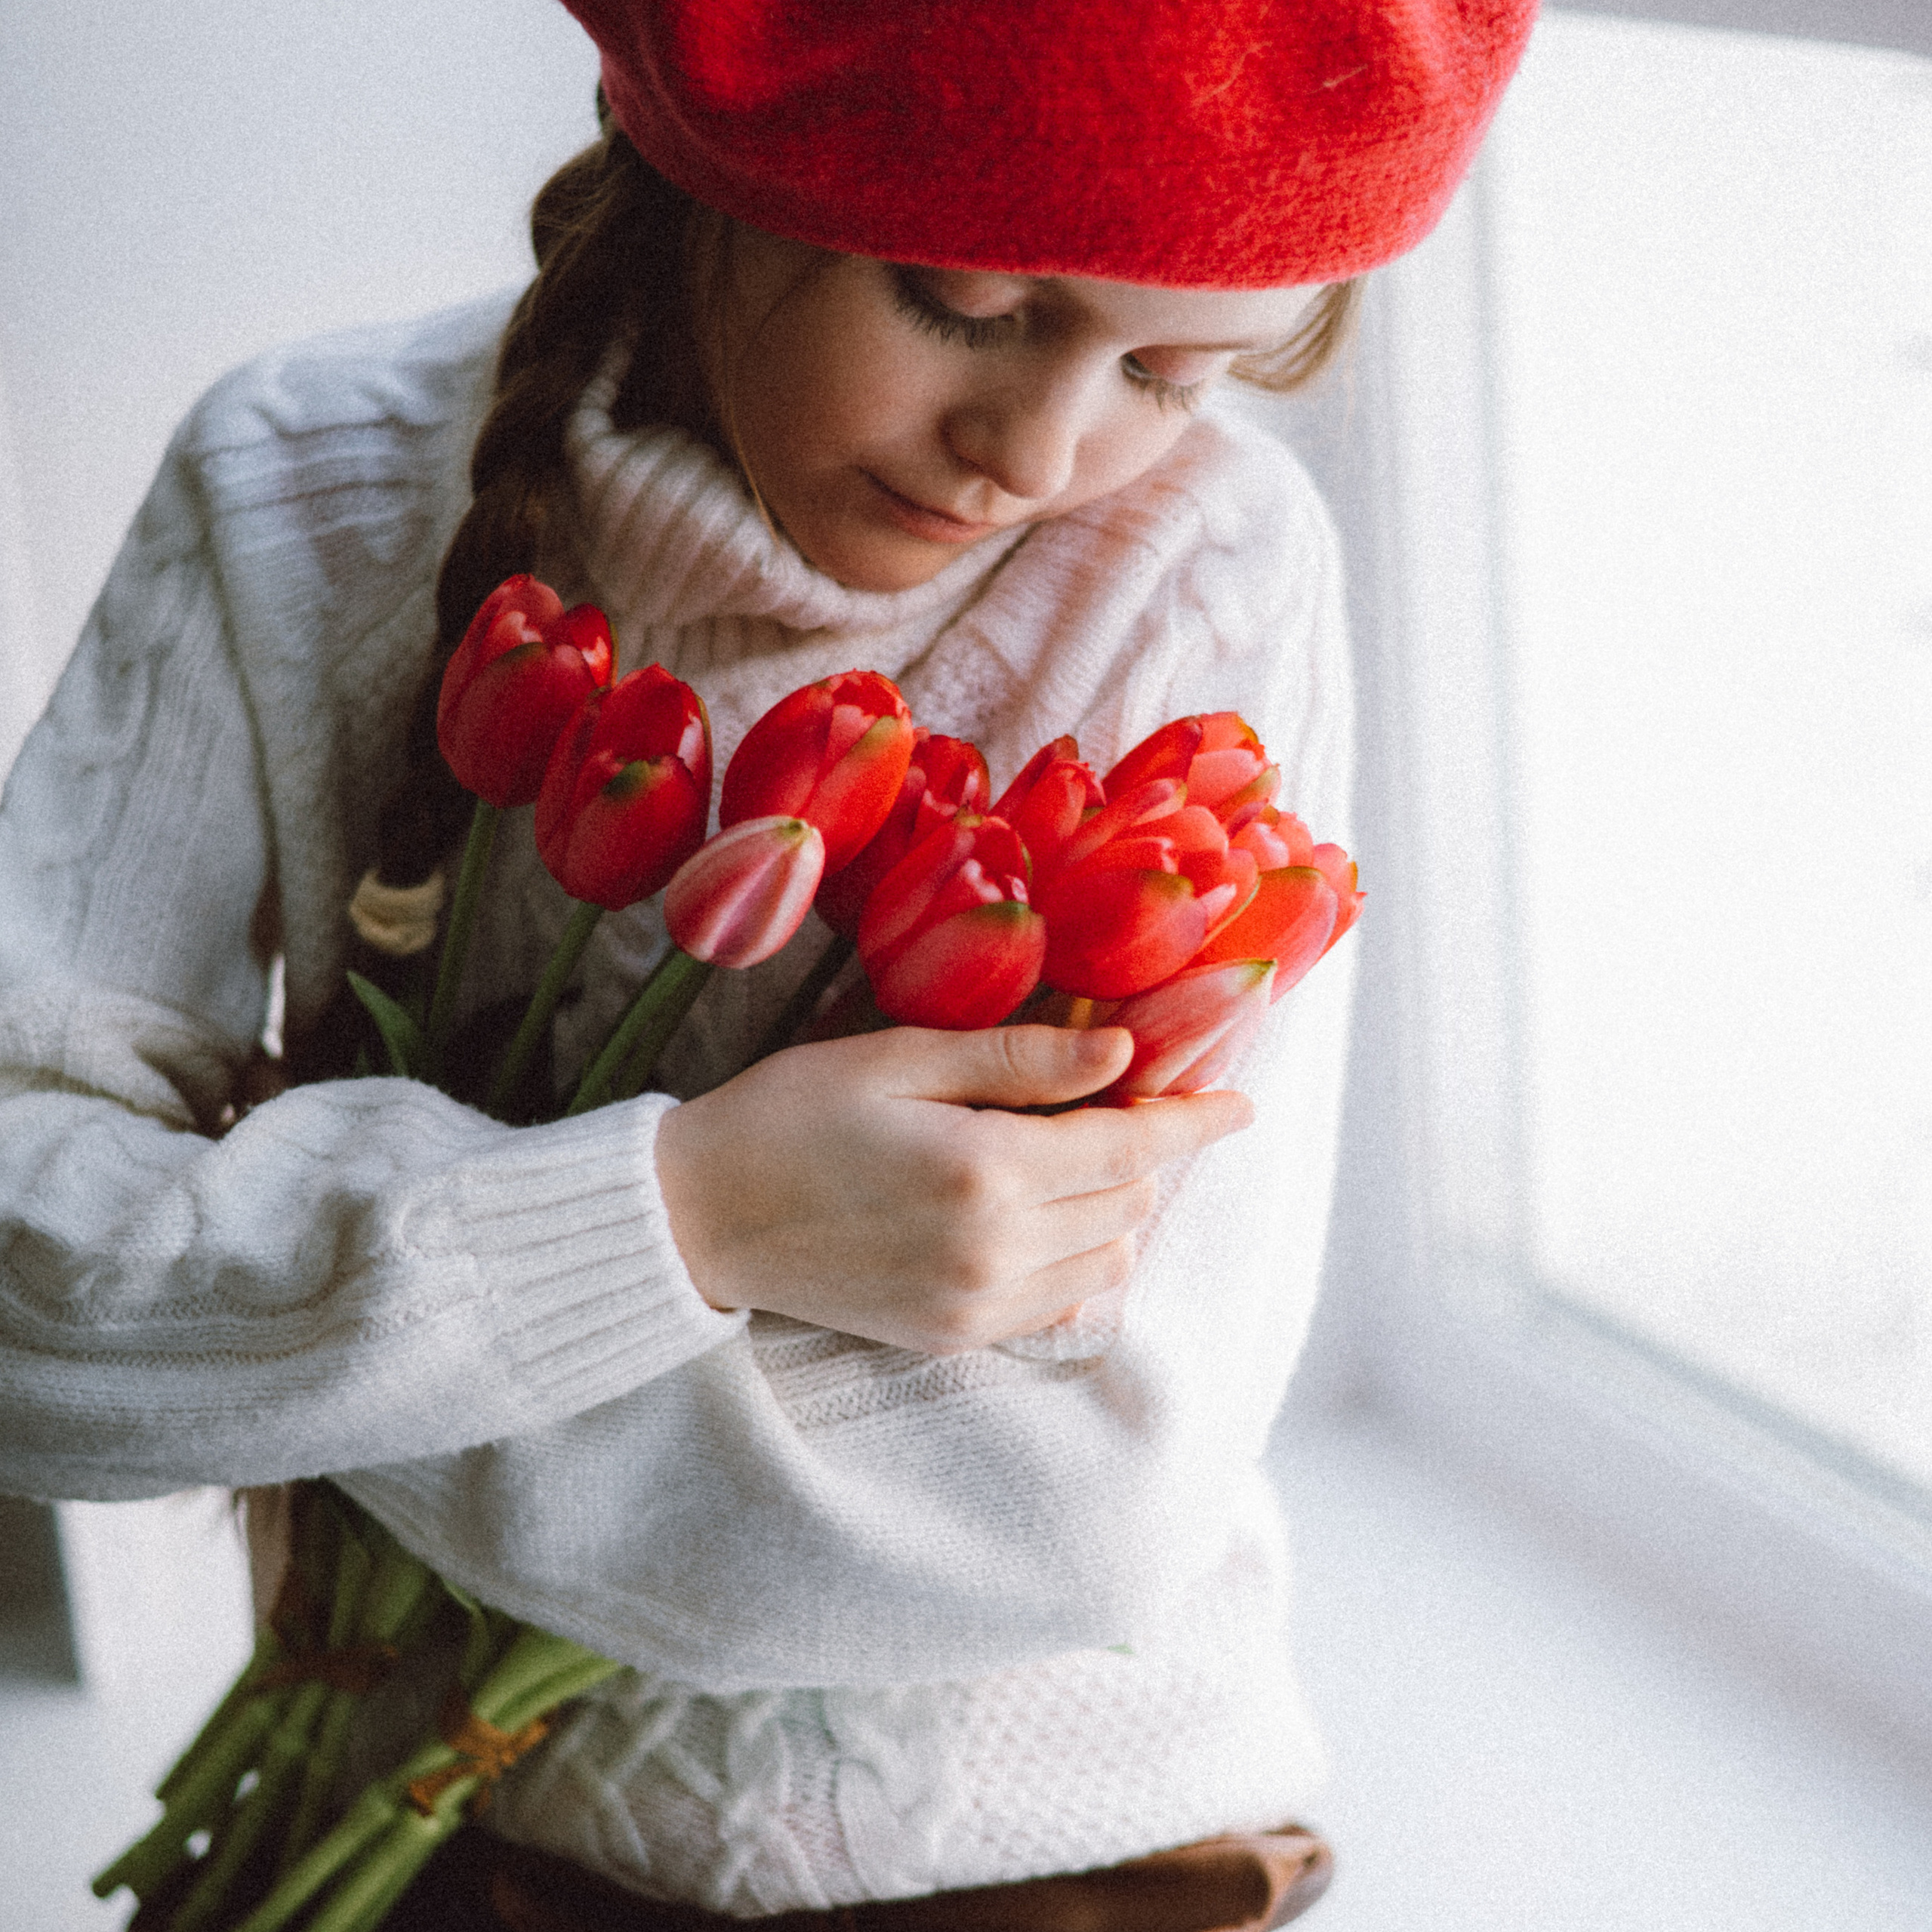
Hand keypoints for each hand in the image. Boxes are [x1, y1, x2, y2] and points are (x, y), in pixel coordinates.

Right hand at [653, 1024, 1252, 1352]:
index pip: (1131, 1149)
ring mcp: (974, 1307)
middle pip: (1127, 1204)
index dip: (1192, 1121)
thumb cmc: (789, 1114)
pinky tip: (1041, 1218)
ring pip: (1106, 1262)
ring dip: (1113, 1209)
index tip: (1240, 1102)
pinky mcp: (950, 1338)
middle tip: (1120, 1102)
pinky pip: (1058, 1307)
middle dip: (1142, 1151)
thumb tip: (1125, 1056)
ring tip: (1071, 1157)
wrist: (697, 1217)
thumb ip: (1017, 1062)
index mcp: (984, 1172)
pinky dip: (1076, 1261)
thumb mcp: (898, 1059)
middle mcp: (993, 1254)